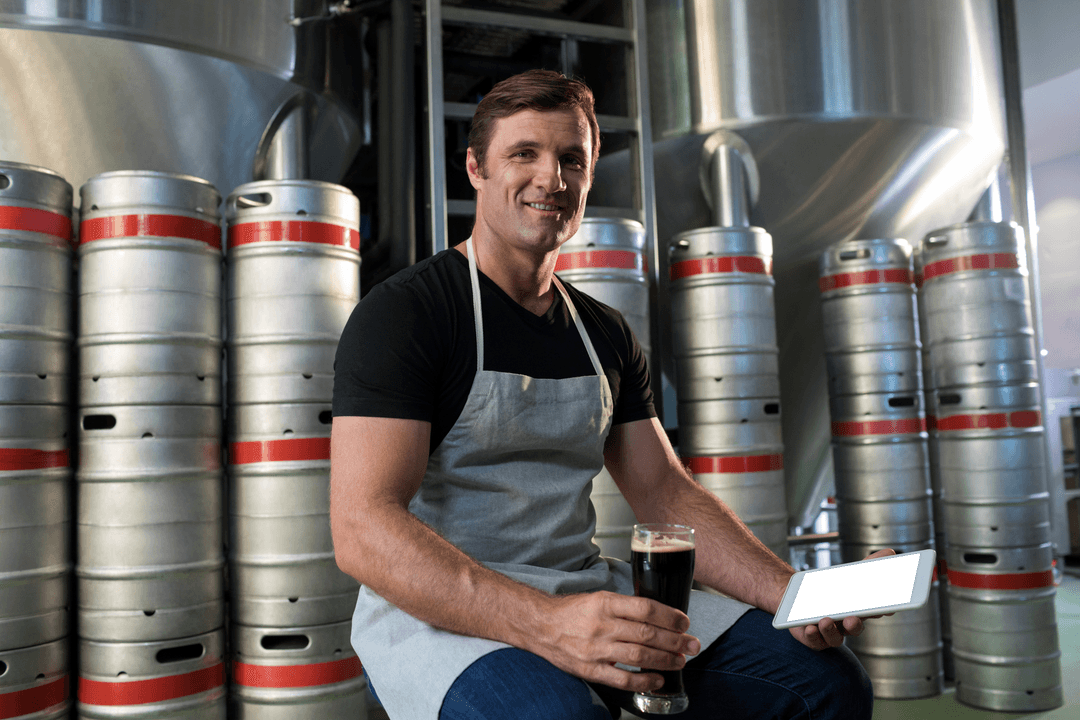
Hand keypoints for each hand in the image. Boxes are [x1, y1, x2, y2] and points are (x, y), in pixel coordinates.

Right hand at [534, 591, 699, 691]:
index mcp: (605, 603)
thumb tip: (659, 617)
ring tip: (681, 660)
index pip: (645, 608)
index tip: (684, 622)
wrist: (540, 626)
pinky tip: (658, 679)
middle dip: (675, 640)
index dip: (669, 616)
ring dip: (665, 659)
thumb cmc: (572, 612)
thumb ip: (625, 607)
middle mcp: (601, 625)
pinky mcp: (590, 669)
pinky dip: (644, 680)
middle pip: (647, 633)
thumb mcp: (599, 599)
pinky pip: (622, 678)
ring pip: (639, 655)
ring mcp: (595, 649)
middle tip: (692, 644)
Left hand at [788, 548, 895, 650]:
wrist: (798, 596)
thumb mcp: (848, 575)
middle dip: (854, 624)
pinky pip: (815, 640)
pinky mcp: (813, 637)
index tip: (887, 608)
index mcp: (858, 609)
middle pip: (854, 627)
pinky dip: (813, 635)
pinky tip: (810, 627)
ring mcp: (830, 632)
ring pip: (835, 637)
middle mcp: (846, 623)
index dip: (880, 611)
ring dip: (831, 630)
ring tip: (825, 620)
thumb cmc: (829, 589)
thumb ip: (869, 565)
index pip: (872, 612)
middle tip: (852, 618)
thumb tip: (890, 552)